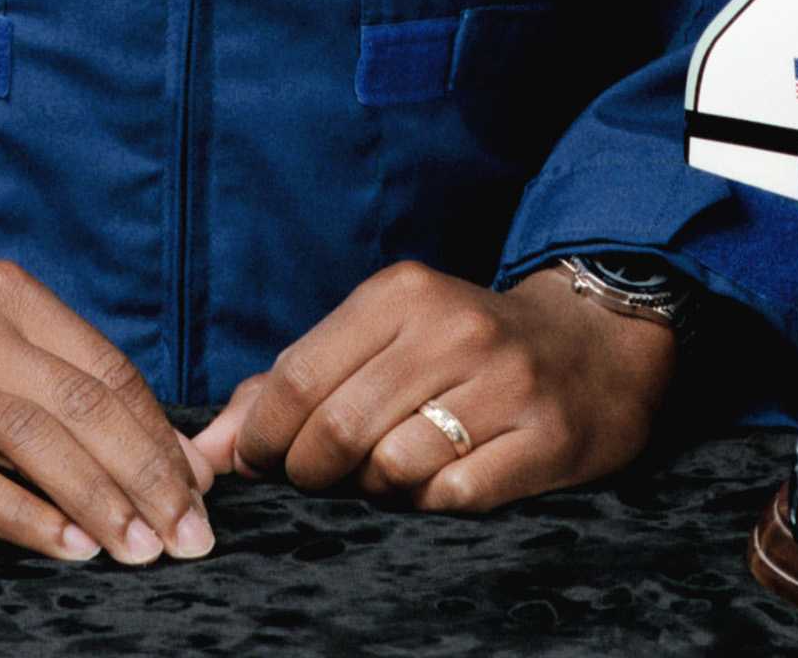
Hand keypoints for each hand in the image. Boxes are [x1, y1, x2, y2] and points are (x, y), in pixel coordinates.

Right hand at [0, 258, 217, 566]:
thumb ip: (66, 390)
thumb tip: (173, 460)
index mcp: (3, 295)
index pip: (107, 369)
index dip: (162, 436)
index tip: (201, 495)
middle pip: (84, 404)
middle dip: (150, 476)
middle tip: (190, 538)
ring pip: (37, 441)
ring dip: (101, 502)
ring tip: (142, 552)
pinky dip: (30, 520)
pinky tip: (72, 551)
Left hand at [186, 258, 675, 511]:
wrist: (589, 344)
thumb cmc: (458, 347)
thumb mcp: (379, 336)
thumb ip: (290, 383)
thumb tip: (207, 452)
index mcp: (401, 293)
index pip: (298, 376)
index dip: (264, 435)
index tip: (260, 461)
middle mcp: (452, 329)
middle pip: (339, 428)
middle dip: (310, 472)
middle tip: (315, 479)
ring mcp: (504, 383)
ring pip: (393, 468)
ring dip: (372, 490)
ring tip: (380, 477)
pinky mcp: (546, 438)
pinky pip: (455, 496)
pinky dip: (428, 504)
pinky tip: (433, 485)